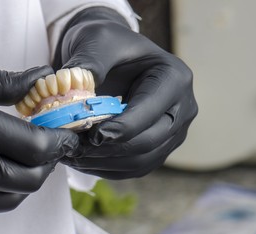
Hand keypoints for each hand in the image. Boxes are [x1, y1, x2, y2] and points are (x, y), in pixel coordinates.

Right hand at [0, 56, 78, 229]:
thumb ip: (3, 83)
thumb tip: (41, 80)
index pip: (38, 147)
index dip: (59, 143)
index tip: (66, 137)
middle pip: (29, 181)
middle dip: (46, 165)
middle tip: (46, 149)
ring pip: (7, 200)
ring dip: (20, 180)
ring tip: (15, 159)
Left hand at [56, 7, 197, 178]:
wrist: (112, 56)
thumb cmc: (108, 45)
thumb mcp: (97, 42)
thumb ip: (89, 64)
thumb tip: (73, 93)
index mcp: (174, 79)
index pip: (150, 113)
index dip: (119, 129)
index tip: (88, 136)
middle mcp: (182, 108)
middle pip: (149, 143)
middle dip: (109, 150)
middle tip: (75, 149)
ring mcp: (173, 131)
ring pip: (142, 161)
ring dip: (106, 164)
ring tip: (74, 156)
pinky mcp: (158, 146)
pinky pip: (136, 168)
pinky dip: (108, 169)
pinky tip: (84, 161)